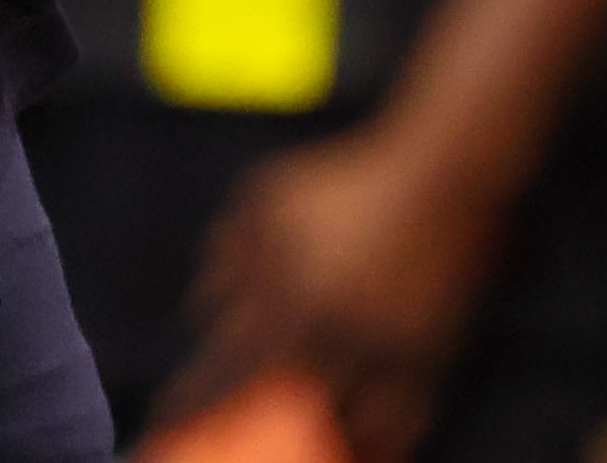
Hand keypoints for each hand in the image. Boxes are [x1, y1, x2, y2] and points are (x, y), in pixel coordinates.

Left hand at [162, 120, 500, 462]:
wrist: (443, 171)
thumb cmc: (348, 183)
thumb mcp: (272, 198)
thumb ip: (227, 250)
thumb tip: (205, 307)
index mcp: (288, 300)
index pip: (223, 373)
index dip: (187, 405)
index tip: (164, 422)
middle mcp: (334, 338)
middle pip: (283, 417)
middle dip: (255, 438)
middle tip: (236, 441)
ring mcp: (384, 352)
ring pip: (350, 429)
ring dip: (325, 446)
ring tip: (310, 451)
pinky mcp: (429, 356)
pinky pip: (406, 420)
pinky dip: (385, 441)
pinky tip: (370, 449)